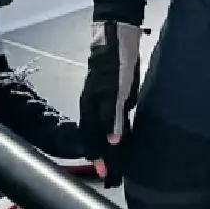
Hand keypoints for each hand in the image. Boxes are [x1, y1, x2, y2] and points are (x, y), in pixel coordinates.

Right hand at [80, 21, 143, 185]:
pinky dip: (107, 130)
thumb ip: (113, 115)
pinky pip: (102, 117)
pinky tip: (114, 134)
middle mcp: (91, 104)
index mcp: (91, 105)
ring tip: (109, 160)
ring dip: (103, 144)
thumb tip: (112, 141)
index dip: (98, 155)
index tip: (104, 173)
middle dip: (100, 154)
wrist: (115, 36)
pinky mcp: (105, 92)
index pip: (92, 137)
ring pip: (97, 127)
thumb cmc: (117, 63)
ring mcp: (97, 98)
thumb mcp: (117, 90)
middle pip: (93, 135)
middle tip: (107, 173)